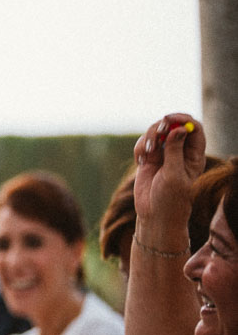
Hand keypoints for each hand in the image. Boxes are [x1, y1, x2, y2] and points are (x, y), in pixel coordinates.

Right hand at [133, 113, 205, 230]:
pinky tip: (139, 162)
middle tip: (157, 132)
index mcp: (194, 155)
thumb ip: (175, 151)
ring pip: (156, 133)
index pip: (194, 129)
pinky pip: (143, 143)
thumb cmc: (170, 198)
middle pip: (173, 126)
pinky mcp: (149, 158)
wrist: (154, 214)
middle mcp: (180, 151)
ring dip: (149, 139)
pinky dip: (139, 148)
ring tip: (146, 154)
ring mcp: (164, 154)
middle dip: (162, 127)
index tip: (169, 120)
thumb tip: (179, 130)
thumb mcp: (174, 175)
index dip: (183, 120)